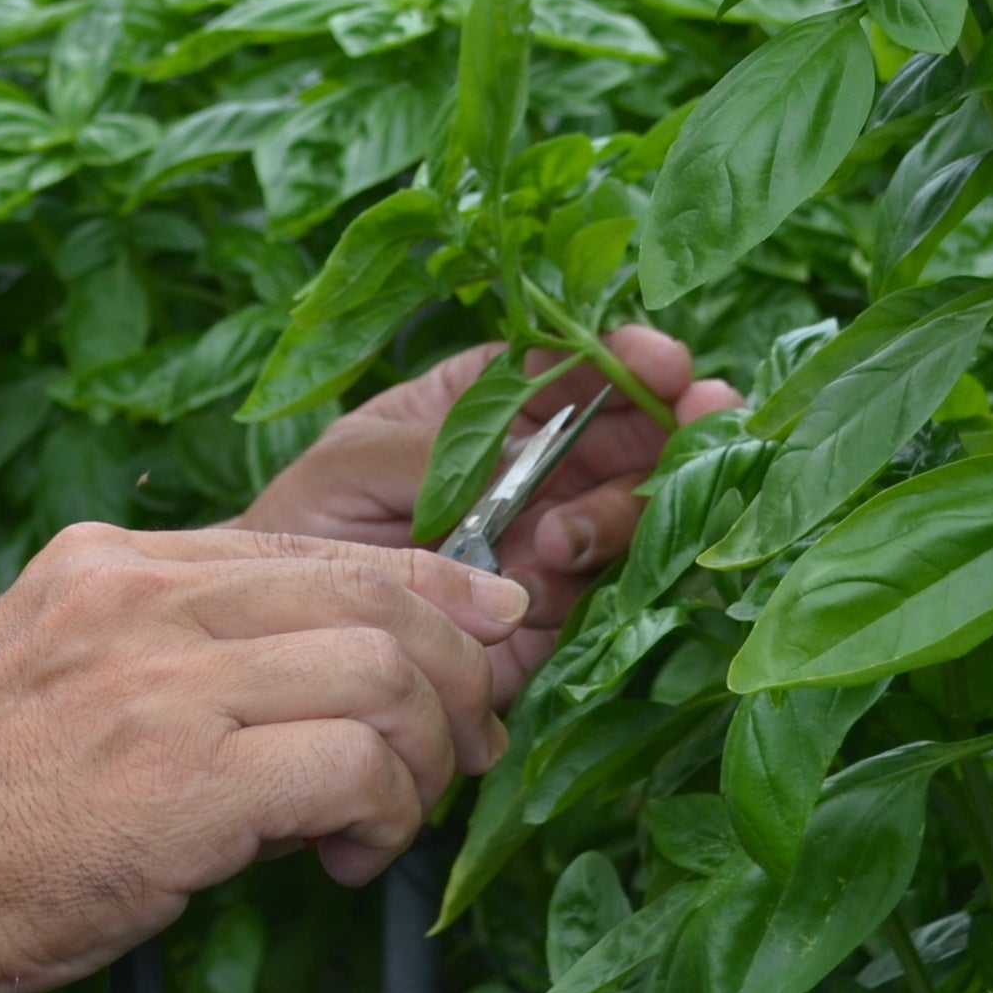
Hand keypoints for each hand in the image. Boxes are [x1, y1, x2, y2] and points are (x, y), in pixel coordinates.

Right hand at [0, 523, 528, 992]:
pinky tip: (349, 859)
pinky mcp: (184, 782)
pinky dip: (385, 816)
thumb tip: (335, 695)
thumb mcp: (65, 672)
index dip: (436, 587)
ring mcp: (164, 683)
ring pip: (386, 675)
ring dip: (425, 761)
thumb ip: (183, 657)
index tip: (490, 631)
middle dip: (458, 677)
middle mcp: (147, 598)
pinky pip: (354, 768)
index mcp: (122, 564)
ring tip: (391, 822)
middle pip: (379, 598)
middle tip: (467, 752)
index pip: (325, 548)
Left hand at [234, 328, 741, 701]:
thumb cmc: (305, 525)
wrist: (286, 635)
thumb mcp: (352, 461)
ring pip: (629, 503)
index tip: (660, 359)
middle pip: (622, 430)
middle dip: (672, 419)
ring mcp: (547, 533)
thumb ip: (435, 448)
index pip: (564, 368)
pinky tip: (561, 559)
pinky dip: (600, 566)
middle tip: (706, 414)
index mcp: (480, 405)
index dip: (618, 358)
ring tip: (563, 531)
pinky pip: (607, 579)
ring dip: (628, 501)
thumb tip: (521, 447)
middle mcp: (527, 464)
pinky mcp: (551, 606)